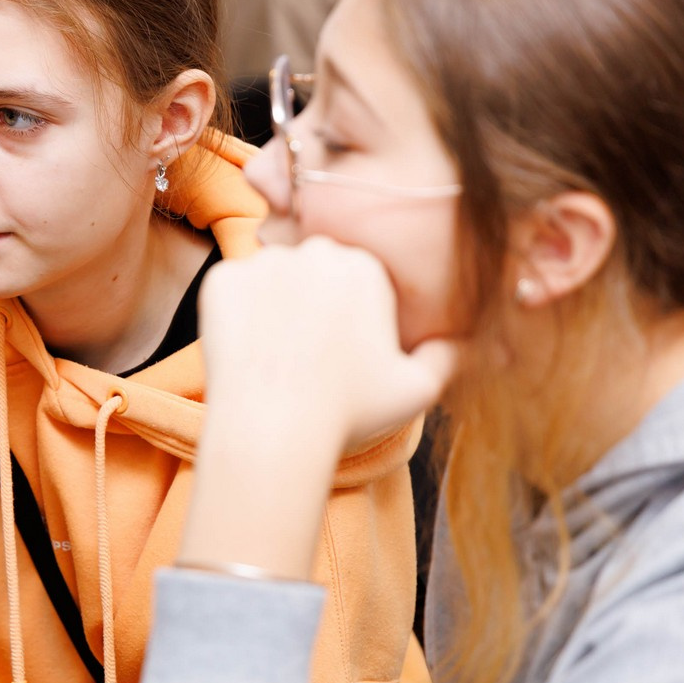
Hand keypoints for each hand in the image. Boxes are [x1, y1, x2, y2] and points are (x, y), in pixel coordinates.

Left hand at [199, 236, 455, 452]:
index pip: (358, 279)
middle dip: (314, 302)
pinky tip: (248, 348)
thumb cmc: (348, 413)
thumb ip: (445, 358)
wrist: (273, 430)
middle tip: (308, 354)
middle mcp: (315, 251)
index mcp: (366, 266)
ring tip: (277, 353)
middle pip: (314, 272)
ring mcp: (263, 261)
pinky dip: (235, 313)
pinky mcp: (220, 279)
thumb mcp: (416, 391)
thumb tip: (463, 340)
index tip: (343, 353)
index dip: (353, 318)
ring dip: (275, 304)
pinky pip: (231, 288)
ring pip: (272, 277)